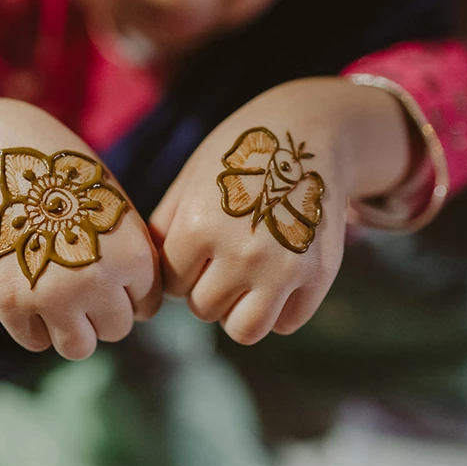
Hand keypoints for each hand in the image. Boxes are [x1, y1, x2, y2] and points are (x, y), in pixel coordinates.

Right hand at [0, 100, 161, 359]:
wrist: (2, 159)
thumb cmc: (66, 185)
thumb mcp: (117, 214)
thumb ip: (134, 263)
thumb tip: (138, 313)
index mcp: (133, 257)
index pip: (146, 306)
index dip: (127, 289)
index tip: (104, 263)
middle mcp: (97, 280)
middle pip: (115, 330)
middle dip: (100, 309)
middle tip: (77, 274)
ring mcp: (51, 295)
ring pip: (78, 348)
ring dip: (71, 327)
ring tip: (57, 291)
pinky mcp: (8, 301)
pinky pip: (34, 341)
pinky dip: (33, 323)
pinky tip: (29, 287)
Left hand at [150, 79, 411, 343]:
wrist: (309, 134)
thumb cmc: (239, 157)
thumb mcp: (191, 182)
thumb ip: (165, 231)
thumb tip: (148, 280)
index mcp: (199, 226)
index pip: (172, 285)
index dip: (181, 268)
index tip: (196, 247)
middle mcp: (241, 253)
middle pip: (204, 309)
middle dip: (207, 288)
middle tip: (224, 257)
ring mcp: (284, 268)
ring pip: (244, 331)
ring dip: (239, 311)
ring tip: (245, 280)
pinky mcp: (319, 276)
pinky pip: (286, 322)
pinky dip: (279, 309)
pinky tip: (277, 276)